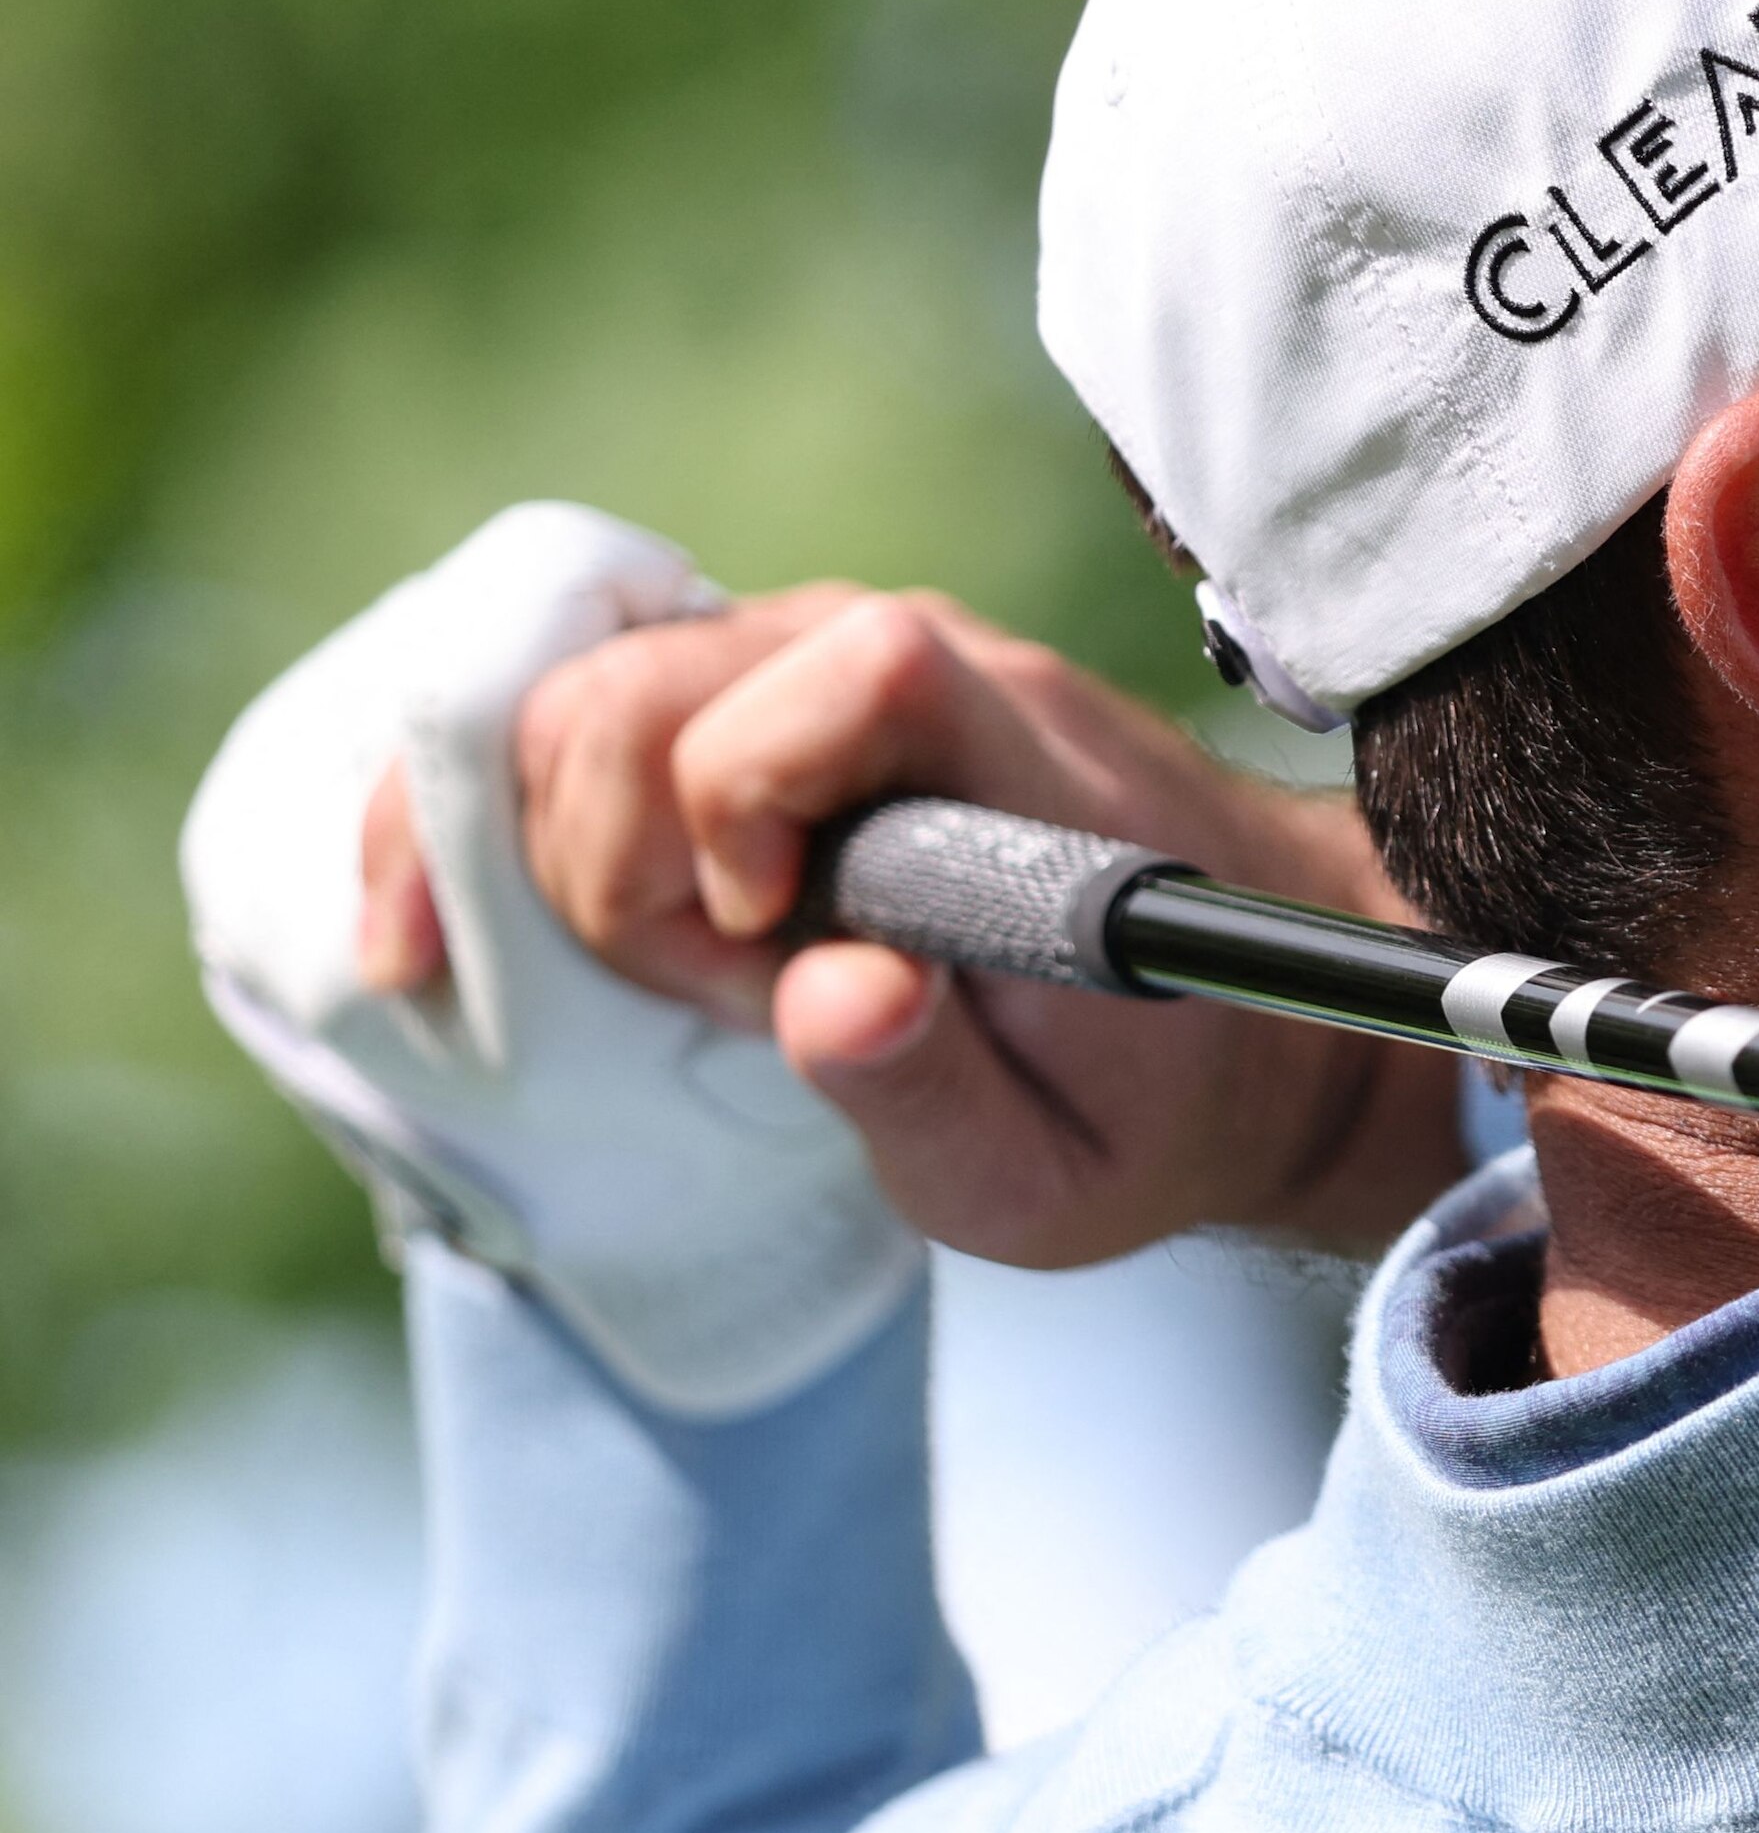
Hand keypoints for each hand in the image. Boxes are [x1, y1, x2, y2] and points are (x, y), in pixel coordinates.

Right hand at [356, 587, 1465, 1263]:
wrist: (1235, 1017)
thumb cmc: (1150, 1100)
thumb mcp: (1059, 1171)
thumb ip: (936, 1087)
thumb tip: (828, 991)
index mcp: (1023, 760)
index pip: (857, 672)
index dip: (750, 802)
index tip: (770, 954)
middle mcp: (914, 663)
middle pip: (648, 682)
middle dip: (618, 867)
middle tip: (725, 997)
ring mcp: (820, 661)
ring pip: (582, 687)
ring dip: (565, 855)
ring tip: (689, 976)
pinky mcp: (757, 692)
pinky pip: (575, 704)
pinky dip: (491, 814)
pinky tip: (448, 931)